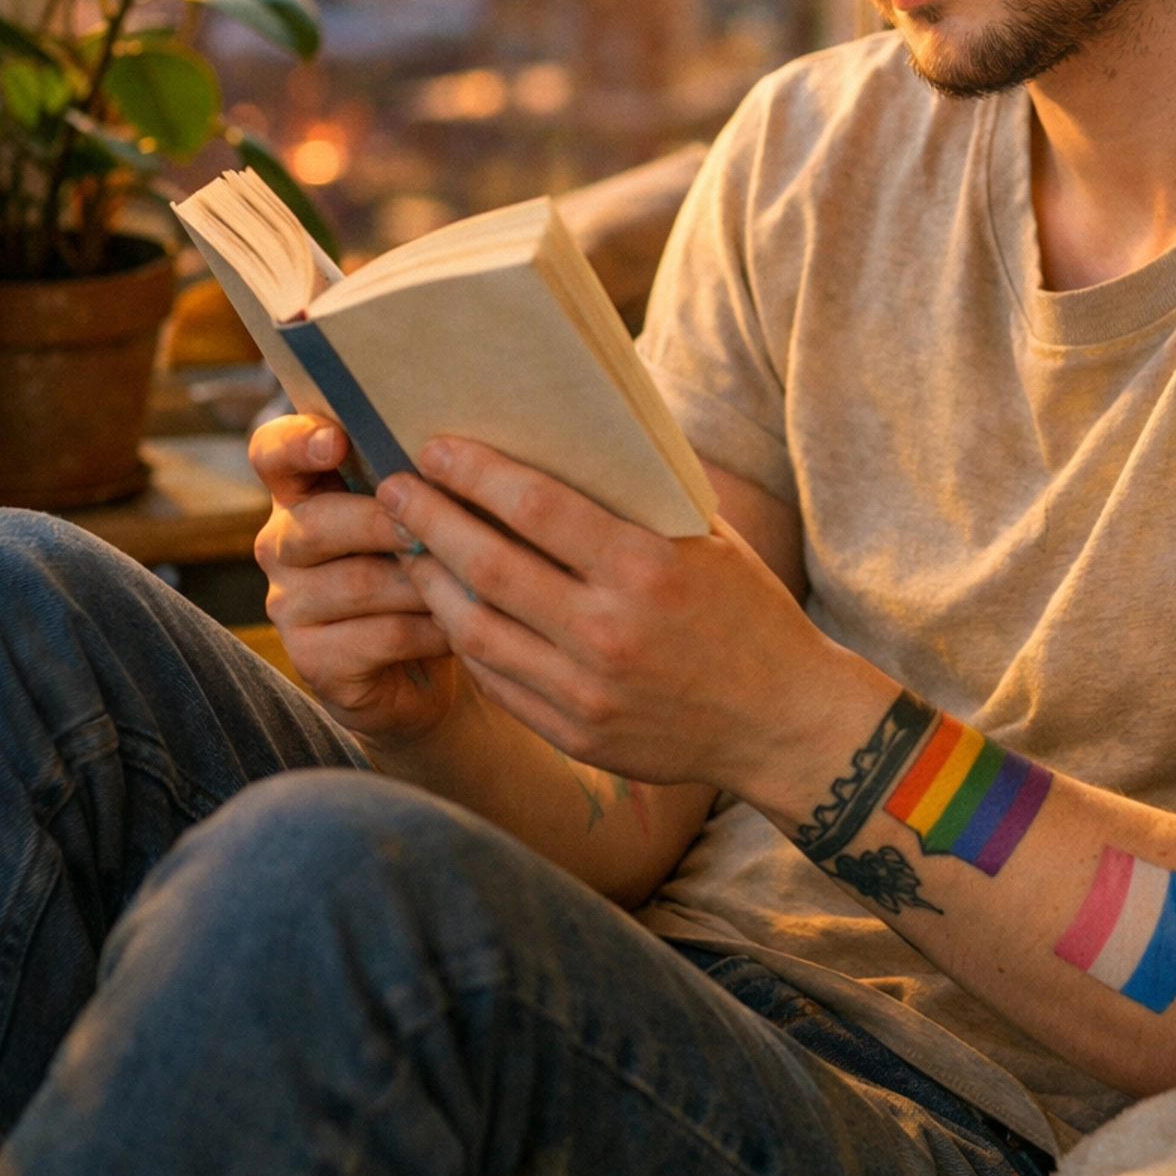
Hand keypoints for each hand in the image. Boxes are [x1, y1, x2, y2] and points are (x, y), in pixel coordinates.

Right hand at [250, 414, 460, 742]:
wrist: (424, 667)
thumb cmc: (427, 568)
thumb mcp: (422, 514)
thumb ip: (420, 480)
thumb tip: (461, 453)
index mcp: (302, 492)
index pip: (272, 453)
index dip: (297, 443)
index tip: (336, 441)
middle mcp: (282, 545)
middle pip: (317, 523)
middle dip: (385, 521)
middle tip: (435, 525)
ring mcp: (290, 605)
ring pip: (358, 582)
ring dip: (424, 580)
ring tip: (474, 578)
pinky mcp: (313, 660)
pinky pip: (381, 635)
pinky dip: (432, 628)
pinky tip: (465, 625)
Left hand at [375, 435, 885, 799]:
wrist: (782, 722)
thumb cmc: (746, 612)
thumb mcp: (706, 541)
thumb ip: (636, 501)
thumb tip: (558, 441)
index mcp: (648, 568)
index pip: (536, 507)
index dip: (475, 472)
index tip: (435, 448)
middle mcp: (611, 631)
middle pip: (488, 564)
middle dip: (429, 519)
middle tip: (393, 489)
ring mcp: (587, 691)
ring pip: (476, 628)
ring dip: (431, 581)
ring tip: (409, 547)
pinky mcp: (575, 734)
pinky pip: (496, 680)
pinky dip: (465, 638)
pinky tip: (449, 608)